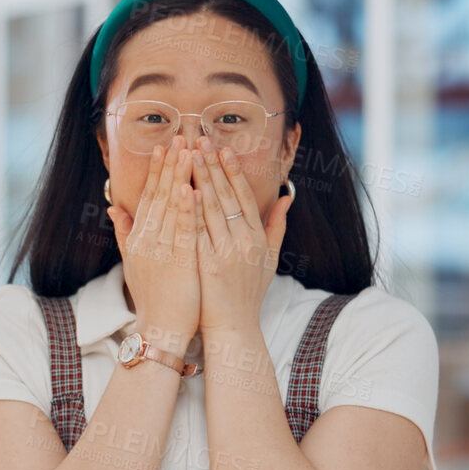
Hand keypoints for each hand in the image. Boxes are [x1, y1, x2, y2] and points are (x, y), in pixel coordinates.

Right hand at [106, 135, 200, 347]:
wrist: (159, 331)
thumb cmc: (152, 299)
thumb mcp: (133, 263)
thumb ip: (125, 233)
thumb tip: (113, 208)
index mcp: (139, 238)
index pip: (148, 197)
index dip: (155, 171)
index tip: (163, 147)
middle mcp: (147, 240)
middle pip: (158, 195)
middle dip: (169, 164)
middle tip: (179, 137)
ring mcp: (160, 251)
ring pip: (170, 208)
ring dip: (179, 177)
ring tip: (188, 152)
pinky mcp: (177, 263)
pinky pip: (182, 232)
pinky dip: (185, 210)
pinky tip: (190, 189)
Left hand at [193, 135, 291, 334]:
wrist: (234, 327)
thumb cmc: (248, 294)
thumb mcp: (270, 259)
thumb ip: (277, 226)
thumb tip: (286, 196)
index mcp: (258, 238)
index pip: (244, 197)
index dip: (234, 172)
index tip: (223, 150)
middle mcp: (244, 242)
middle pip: (226, 197)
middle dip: (213, 167)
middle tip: (201, 141)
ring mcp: (226, 253)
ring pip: (211, 209)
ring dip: (199, 180)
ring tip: (188, 156)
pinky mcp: (207, 264)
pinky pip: (197, 231)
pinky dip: (190, 209)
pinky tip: (182, 190)